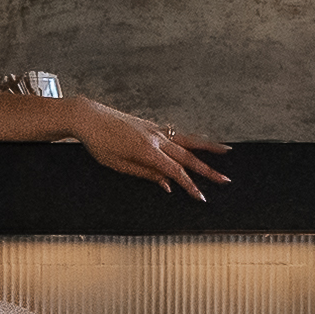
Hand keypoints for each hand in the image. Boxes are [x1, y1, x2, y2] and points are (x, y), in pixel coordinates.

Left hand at [69, 98, 228, 199]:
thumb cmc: (100, 143)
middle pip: (188, 157)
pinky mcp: (151, 126)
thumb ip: (146, 175)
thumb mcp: (119, 165)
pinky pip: (176, 134)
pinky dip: (190, 139)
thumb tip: (167, 185)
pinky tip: (197, 143)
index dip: (190, 185)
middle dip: (208, 170)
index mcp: (148, 151)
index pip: (176, 172)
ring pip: (188, 140)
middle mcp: (156, 139)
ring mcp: (156, 130)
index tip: (202, 196)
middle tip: (225, 179)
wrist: (89, 117)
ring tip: (225, 150)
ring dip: (208, 147)